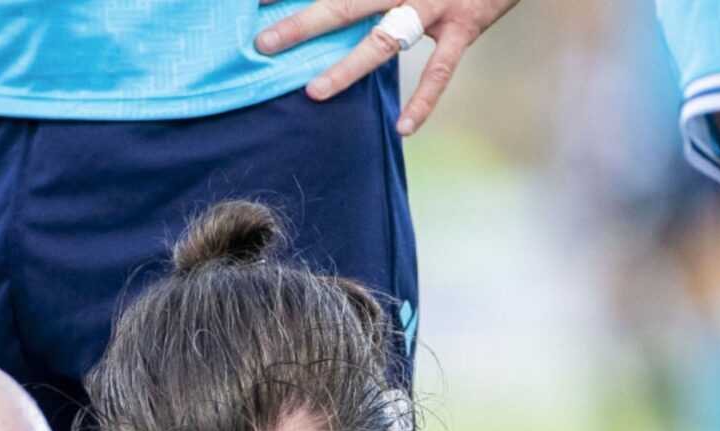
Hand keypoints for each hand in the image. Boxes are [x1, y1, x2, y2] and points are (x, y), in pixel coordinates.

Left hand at [253, 0, 524, 136]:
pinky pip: (441, 69)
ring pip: (385, 39)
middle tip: (264, 44)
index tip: (254, 2)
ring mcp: (436, 5)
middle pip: (346, 4)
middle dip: (303, 24)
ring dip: (348, 67)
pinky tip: (402, 128)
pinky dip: (423, 100)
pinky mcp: (465, 25)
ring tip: (314, 93)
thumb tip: (335, 9)